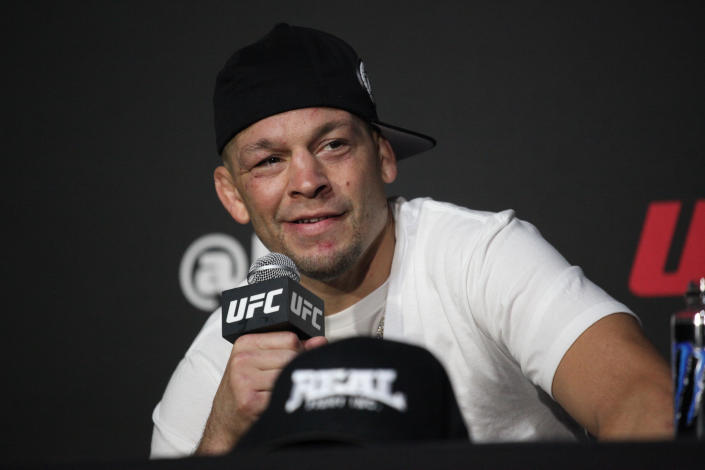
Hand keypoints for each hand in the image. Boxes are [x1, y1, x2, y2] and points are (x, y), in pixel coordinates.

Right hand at [196, 332, 326, 454]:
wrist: (225, 423)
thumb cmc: (246, 391)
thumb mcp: (263, 362)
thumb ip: (291, 348)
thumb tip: (320, 341)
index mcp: (246, 343)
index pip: (290, 338)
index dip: (297, 352)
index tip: (287, 364)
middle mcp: (242, 359)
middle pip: (292, 356)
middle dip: (293, 371)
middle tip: (279, 383)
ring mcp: (244, 380)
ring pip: (289, 376)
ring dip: (287, 387)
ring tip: (274, 393)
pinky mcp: (250, 401)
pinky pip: (283, 395)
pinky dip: (283, 401)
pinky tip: (271, 404)